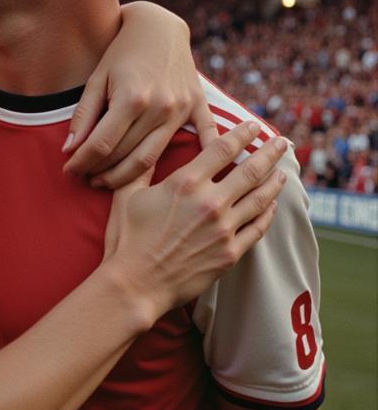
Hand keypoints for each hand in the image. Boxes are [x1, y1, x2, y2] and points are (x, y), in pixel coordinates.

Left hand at [64, 2, 215, 187]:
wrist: (158, 26)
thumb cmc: (121, 51)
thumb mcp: (97, 78)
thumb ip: (84, 115)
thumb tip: (69, 150)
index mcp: (131, 98)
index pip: (102, 145)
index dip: (82, 162)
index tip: (69, 171)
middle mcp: (160, 107)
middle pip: (126, 156)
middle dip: (101, 172)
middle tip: (85, 179)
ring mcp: (182, 109)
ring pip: (153, 158)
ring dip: (127, 177)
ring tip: (106, 181)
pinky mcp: (198, 106)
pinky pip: (203, 138)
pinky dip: (198, 160)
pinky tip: (183, 182)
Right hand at [104, 120, 286, 324]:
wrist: (136, 283)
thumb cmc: (127, 239)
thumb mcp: (126, 195)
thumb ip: (140, 168)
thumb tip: (147, 145)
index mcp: (185, 183)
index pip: (222, 149)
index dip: (241, 134)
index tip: (253, 125)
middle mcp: (210, 202)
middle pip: (251, 170)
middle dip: (270, 152)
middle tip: (282, 141)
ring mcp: (224, 229)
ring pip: (261, 198)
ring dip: (275, 182)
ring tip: (283, 172)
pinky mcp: (231, 253)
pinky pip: (258, 228)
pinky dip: (269, 214)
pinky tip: (273, 206)